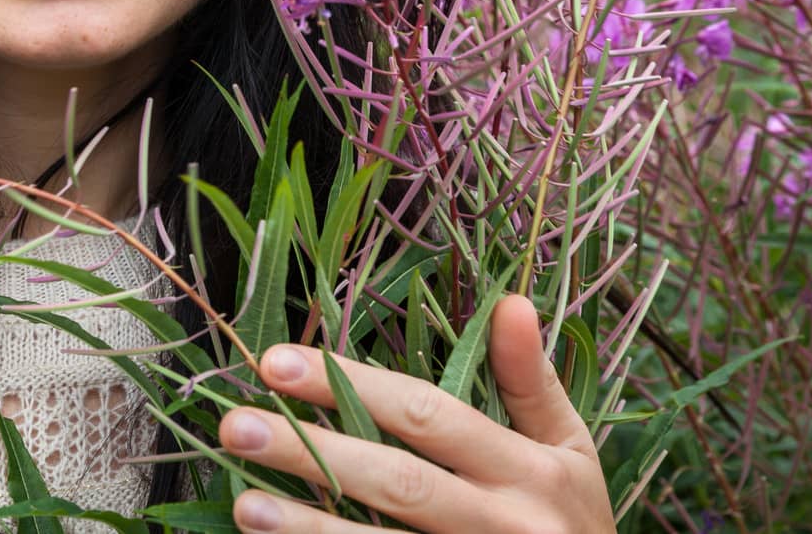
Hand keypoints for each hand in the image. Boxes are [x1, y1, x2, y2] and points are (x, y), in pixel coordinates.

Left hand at [216, 294, 614, 532]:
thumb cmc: (574, 523)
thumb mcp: (571, 452)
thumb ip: (534, 381)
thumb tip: (511, 300)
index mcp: (530, 470)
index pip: (428, 416)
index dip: (351, 386)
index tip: (276, 360)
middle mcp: (505, 525)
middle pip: (397, 484)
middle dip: (314, 453)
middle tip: (237, 425)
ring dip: (310, 529)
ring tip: (244, 505)